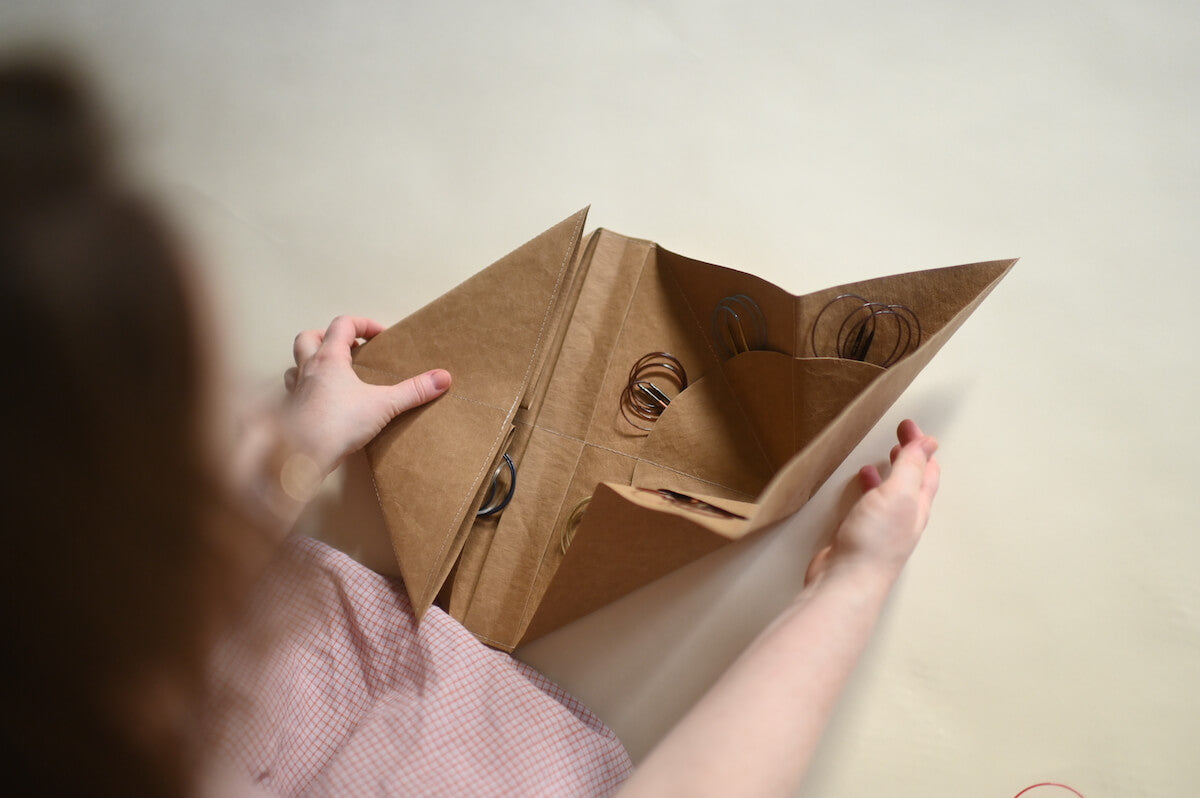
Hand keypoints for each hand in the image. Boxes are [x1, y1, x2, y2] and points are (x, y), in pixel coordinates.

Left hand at [282, 315, 450, 475]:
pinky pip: (295, 394)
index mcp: (329, 358)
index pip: (342, 325)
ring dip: (311, 364)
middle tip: (347, 349)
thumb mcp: (383, 405)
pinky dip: (306, 392)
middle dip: (326, 337)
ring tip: (331, 374)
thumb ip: (413, 391)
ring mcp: (295, 391)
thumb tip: (443, 378)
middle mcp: (308, 369)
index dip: (363, 324)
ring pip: (295, 366)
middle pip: (308, 338)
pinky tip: (321, 404)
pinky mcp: (291, 414)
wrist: (303, 455)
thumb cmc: (339, 423)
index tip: (380, 336)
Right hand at [805, 419, 940, 585]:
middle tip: (900, 435)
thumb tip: (928, 443)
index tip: (908, 425)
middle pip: (913, 481)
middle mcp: (905, 517)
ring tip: (884, 456)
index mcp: (918, 507)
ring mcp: (884, 528)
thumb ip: (910, 468)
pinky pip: (871, 503)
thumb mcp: (898, 495)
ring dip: (891, 473)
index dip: (920, 445)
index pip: (926, 470)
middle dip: (910, 456)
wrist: (846, 581)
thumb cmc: (875, 541)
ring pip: (893, 493)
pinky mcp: (861, 534)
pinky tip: (859, 485)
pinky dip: (869, 488)